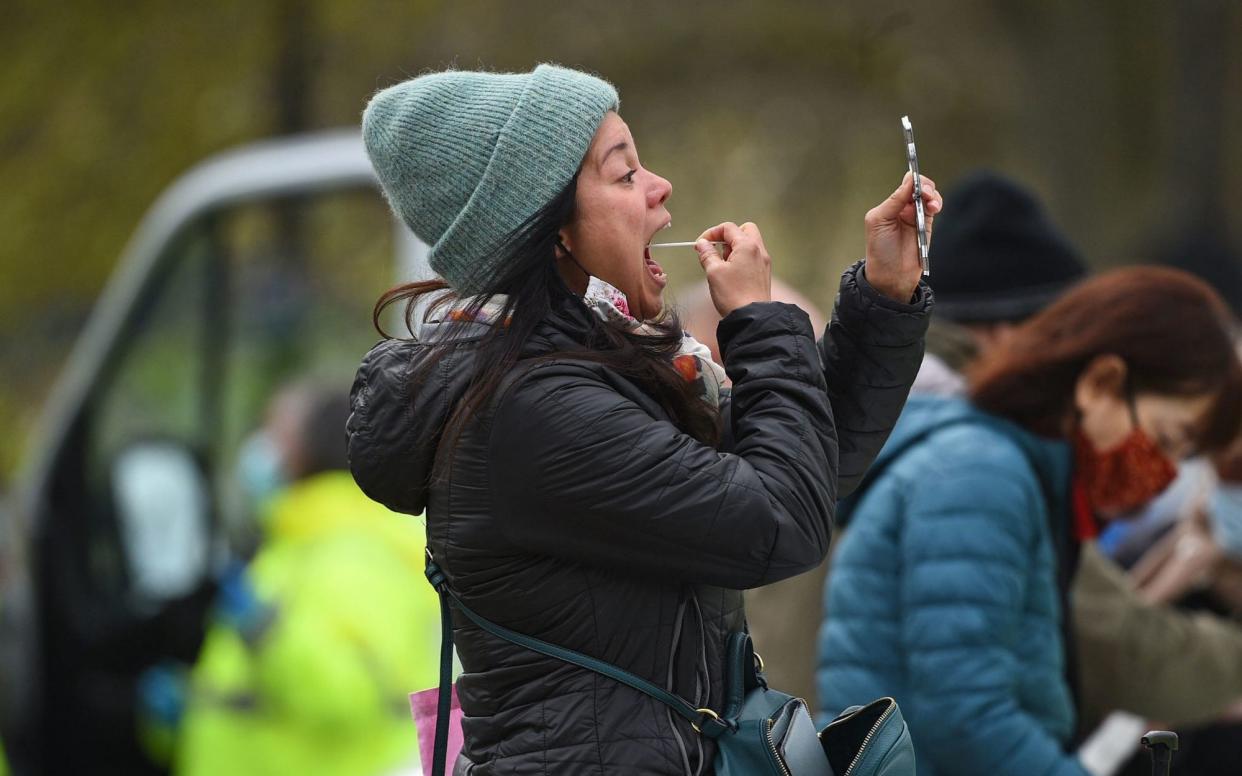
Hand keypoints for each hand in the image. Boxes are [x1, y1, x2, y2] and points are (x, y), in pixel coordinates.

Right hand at [695, 222, 771, 317]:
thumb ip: (707, 254)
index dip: (711, 233)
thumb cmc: (734, 295)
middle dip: (727, 237)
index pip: (728, 228)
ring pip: (749, 244)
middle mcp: (759, 250)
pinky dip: (741, 259)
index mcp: (747, 246)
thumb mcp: (714, 272)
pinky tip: (731, 274)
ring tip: (722, 266)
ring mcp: (763, 262)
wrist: (751, 317)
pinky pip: (752, 257)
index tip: (701, 245)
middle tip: (716, 251)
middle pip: (744, 230)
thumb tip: (702, 244)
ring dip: (734, 249)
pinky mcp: (763, 273)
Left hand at [864, 171, 942, 302]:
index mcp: (889, 205)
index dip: (912, 180)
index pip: (905, 184)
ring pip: (930, 195)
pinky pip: (935, 207)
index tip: (916, 183)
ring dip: (933, 194)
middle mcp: (903, 208)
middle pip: (920, 186)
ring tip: (932, 203)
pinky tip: (934, 207)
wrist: (891, 275)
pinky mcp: (928, 225)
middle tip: (925, 194)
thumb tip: (909, 180)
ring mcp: (917, 216)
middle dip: (925, 186)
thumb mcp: (879, 221)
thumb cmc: (880, 250)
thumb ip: (894, 200)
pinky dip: (937, 203)